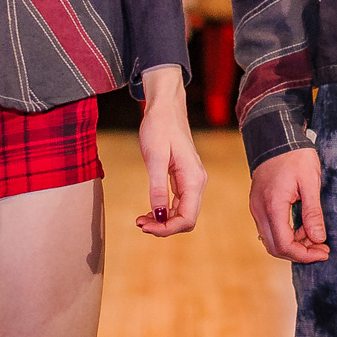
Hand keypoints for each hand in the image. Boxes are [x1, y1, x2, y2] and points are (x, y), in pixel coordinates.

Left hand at [135, 65, 205, 237]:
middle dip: (164, 227)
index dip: (167, 229)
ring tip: (140, 219)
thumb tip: (159, 216)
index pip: (187, 218)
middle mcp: (197, 182)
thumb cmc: (160, 127)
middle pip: (186, 219)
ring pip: (182, 213)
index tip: (145, 227)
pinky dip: (163, 211)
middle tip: (139, 223)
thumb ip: (158, 188)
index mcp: (194, 179)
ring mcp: (191, 181)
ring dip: (163, 221)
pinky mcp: (183, 178)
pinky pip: (177, 203)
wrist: (165, 107)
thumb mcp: (155, 158)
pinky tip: (149, 210)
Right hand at [249, 147, 329, 262]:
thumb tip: (318, 239)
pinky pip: (269, 229)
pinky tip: (302, 227)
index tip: (324, 251)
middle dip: (300, 253)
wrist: (275, 137)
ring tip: (315, 235)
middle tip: (322, 248)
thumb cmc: (295, 156)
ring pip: (271, 240)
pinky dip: (285, 235)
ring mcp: (256, 208)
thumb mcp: (310, 182)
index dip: (305, 255)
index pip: (285, 245)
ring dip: (293, 244)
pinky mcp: (257, 204)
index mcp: (273, 206)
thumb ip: (313, 212)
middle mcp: (259, 211)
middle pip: (275, 248)